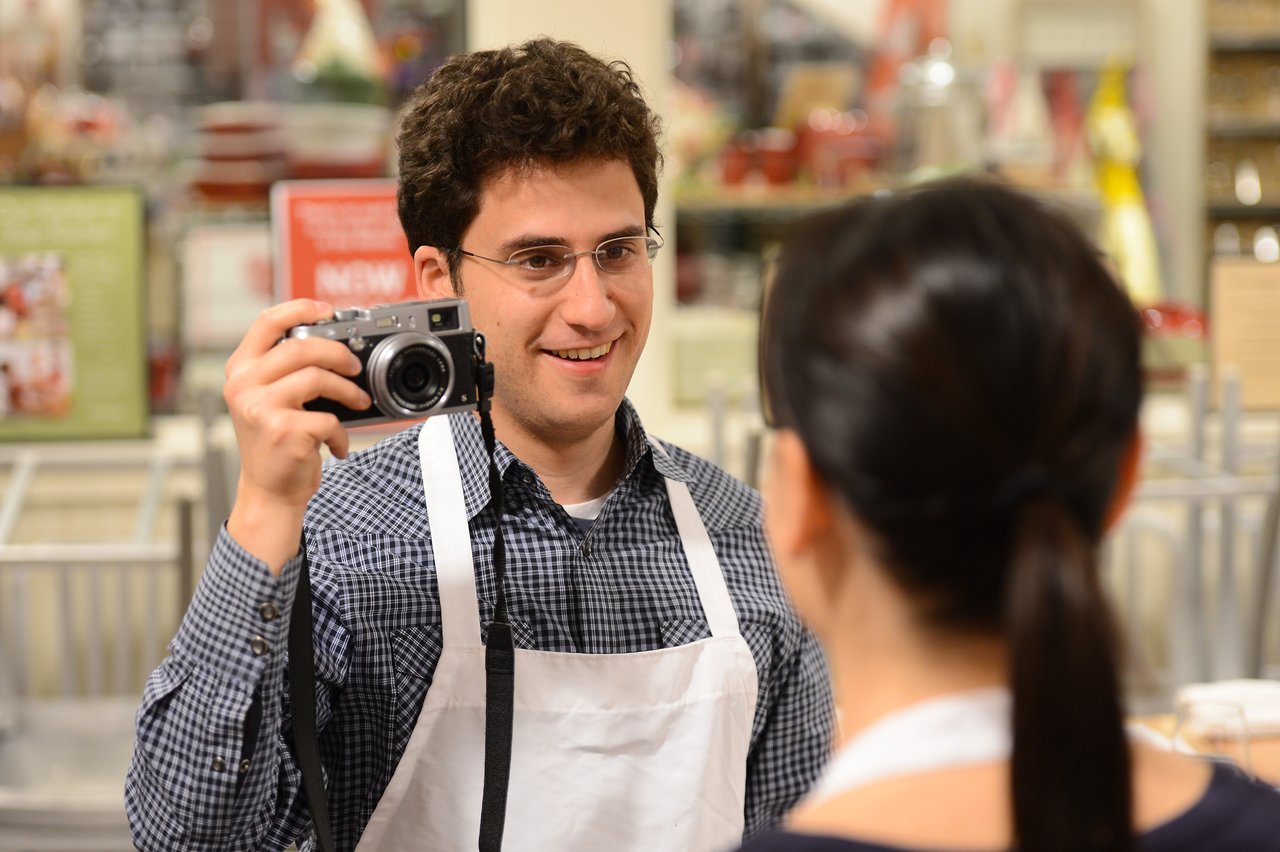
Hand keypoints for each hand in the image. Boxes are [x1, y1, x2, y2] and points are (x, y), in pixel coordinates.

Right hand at [223, 300, 370, 571]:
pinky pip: (328, 419)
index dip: (299, 309)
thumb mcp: (270, 399)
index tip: (327, 311)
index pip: (265, 322)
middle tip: (355, 367)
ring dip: (348, 391)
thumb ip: (286, 371)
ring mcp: (260, 408)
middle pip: (301, 347)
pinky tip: (338, 444)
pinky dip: (342, 433)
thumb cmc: (277, 443)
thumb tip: (337, 345)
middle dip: (338, 353)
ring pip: (317, 378)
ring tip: (359, 403)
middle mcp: (244, 385)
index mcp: (241, 370)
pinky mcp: (282, 431)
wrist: (268, 492)